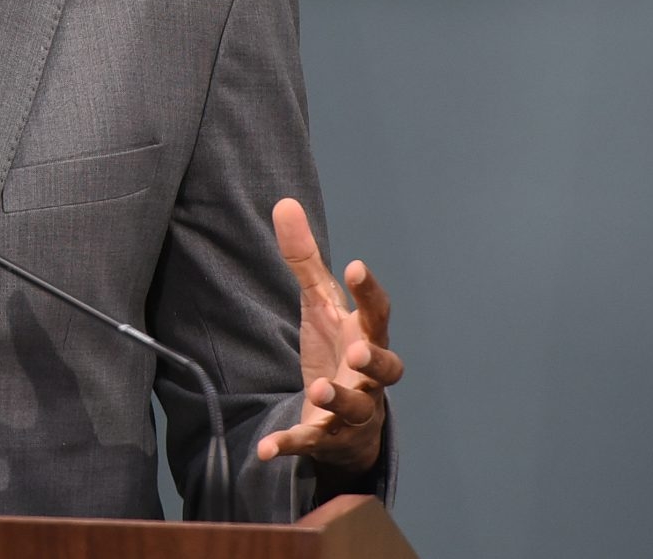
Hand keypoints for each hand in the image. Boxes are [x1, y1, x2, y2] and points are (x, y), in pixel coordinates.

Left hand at [256, 197, 402, 473]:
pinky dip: (291, 445)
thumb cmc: (336, 350)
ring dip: (338, 398)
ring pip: (356, 409)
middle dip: (373, 361)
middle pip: (387, 369)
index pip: (377, 313)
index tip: (358, 267)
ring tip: (316, 387)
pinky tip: (266, 449)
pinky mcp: (328, 439)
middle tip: (356, 351)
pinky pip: (312, 443)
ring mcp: (353, 412)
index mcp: (366, 336)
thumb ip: (304, 260)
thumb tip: (284, 202)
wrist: (345, 421)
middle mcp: (368, 377)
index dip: (370, 292)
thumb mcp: (320, 305)